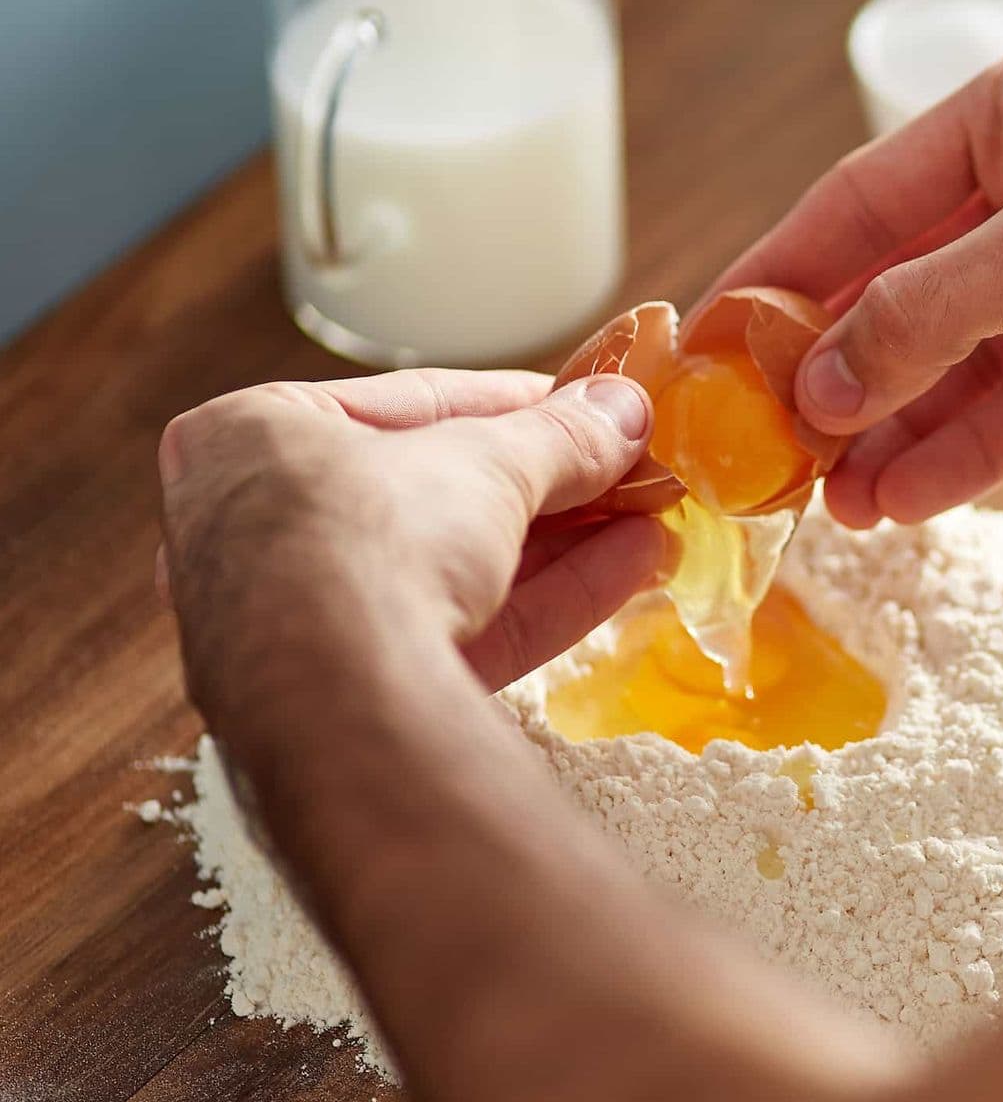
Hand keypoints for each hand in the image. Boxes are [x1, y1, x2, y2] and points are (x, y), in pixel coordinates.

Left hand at [157, 368, 664, 708]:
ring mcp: (307, 620)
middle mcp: (259, 527)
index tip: (590, 404)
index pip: (410, 404)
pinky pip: (464, 628)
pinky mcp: (361, 693)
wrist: (334, 697)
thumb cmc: (369, 535)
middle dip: (550, 483)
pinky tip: (633, 567)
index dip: (515, 403)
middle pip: (439, 492)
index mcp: (252, 437)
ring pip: (458, 567)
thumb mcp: (485, 462)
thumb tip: (626, 409)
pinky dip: (548, 598)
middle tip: (629, 466)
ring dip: (566, 541)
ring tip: (650, 515)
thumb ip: (559, 435)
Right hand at [714, 33, 1002, 525]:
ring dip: (900, 430)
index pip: (861, 202)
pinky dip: (972, 450)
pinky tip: (909, 496)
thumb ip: (931, 312)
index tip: (709, 345)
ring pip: (964, 362)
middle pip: (906, 291)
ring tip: (830, 504)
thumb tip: (819, 385)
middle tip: (765, 452)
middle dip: (839, 374)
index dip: (781, 275)